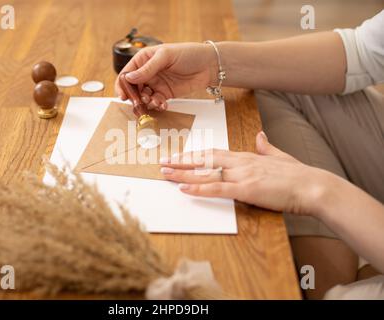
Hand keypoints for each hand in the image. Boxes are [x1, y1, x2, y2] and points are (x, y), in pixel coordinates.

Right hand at [115, 43, 217, 110]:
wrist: (209, 65)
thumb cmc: (188, 54)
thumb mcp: (165, 56)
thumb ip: (148, 68)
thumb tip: (129, 77)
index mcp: (144, 59)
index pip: (127, 73)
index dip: (122, 84)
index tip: (123, 95)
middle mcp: (148, 72)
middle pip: (133, 87)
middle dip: (134, 96)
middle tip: (138, 103)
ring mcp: (156, 84)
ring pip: (143, 97)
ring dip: (146, 102)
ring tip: (153, 101)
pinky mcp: (165, 94)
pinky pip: (156, 102)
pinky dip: (157, 105)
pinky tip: (162, 105)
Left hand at [159, 131, 335, 215]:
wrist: (314, 186)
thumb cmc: (298, 175)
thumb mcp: (279, 157)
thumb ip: (266, 147)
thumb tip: (260, 137)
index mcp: (246, 156)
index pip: (213, 152)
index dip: (194, 154)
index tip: (179, 156)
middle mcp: (241, 162)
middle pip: (204, 159)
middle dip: (182, 161)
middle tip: (163, 163)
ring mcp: (242, 174)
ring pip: (206, 171)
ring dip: (183, 173)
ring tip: (165, 173)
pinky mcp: (247, 189)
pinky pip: (217, 188)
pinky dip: (199, 187)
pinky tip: (184, 188)